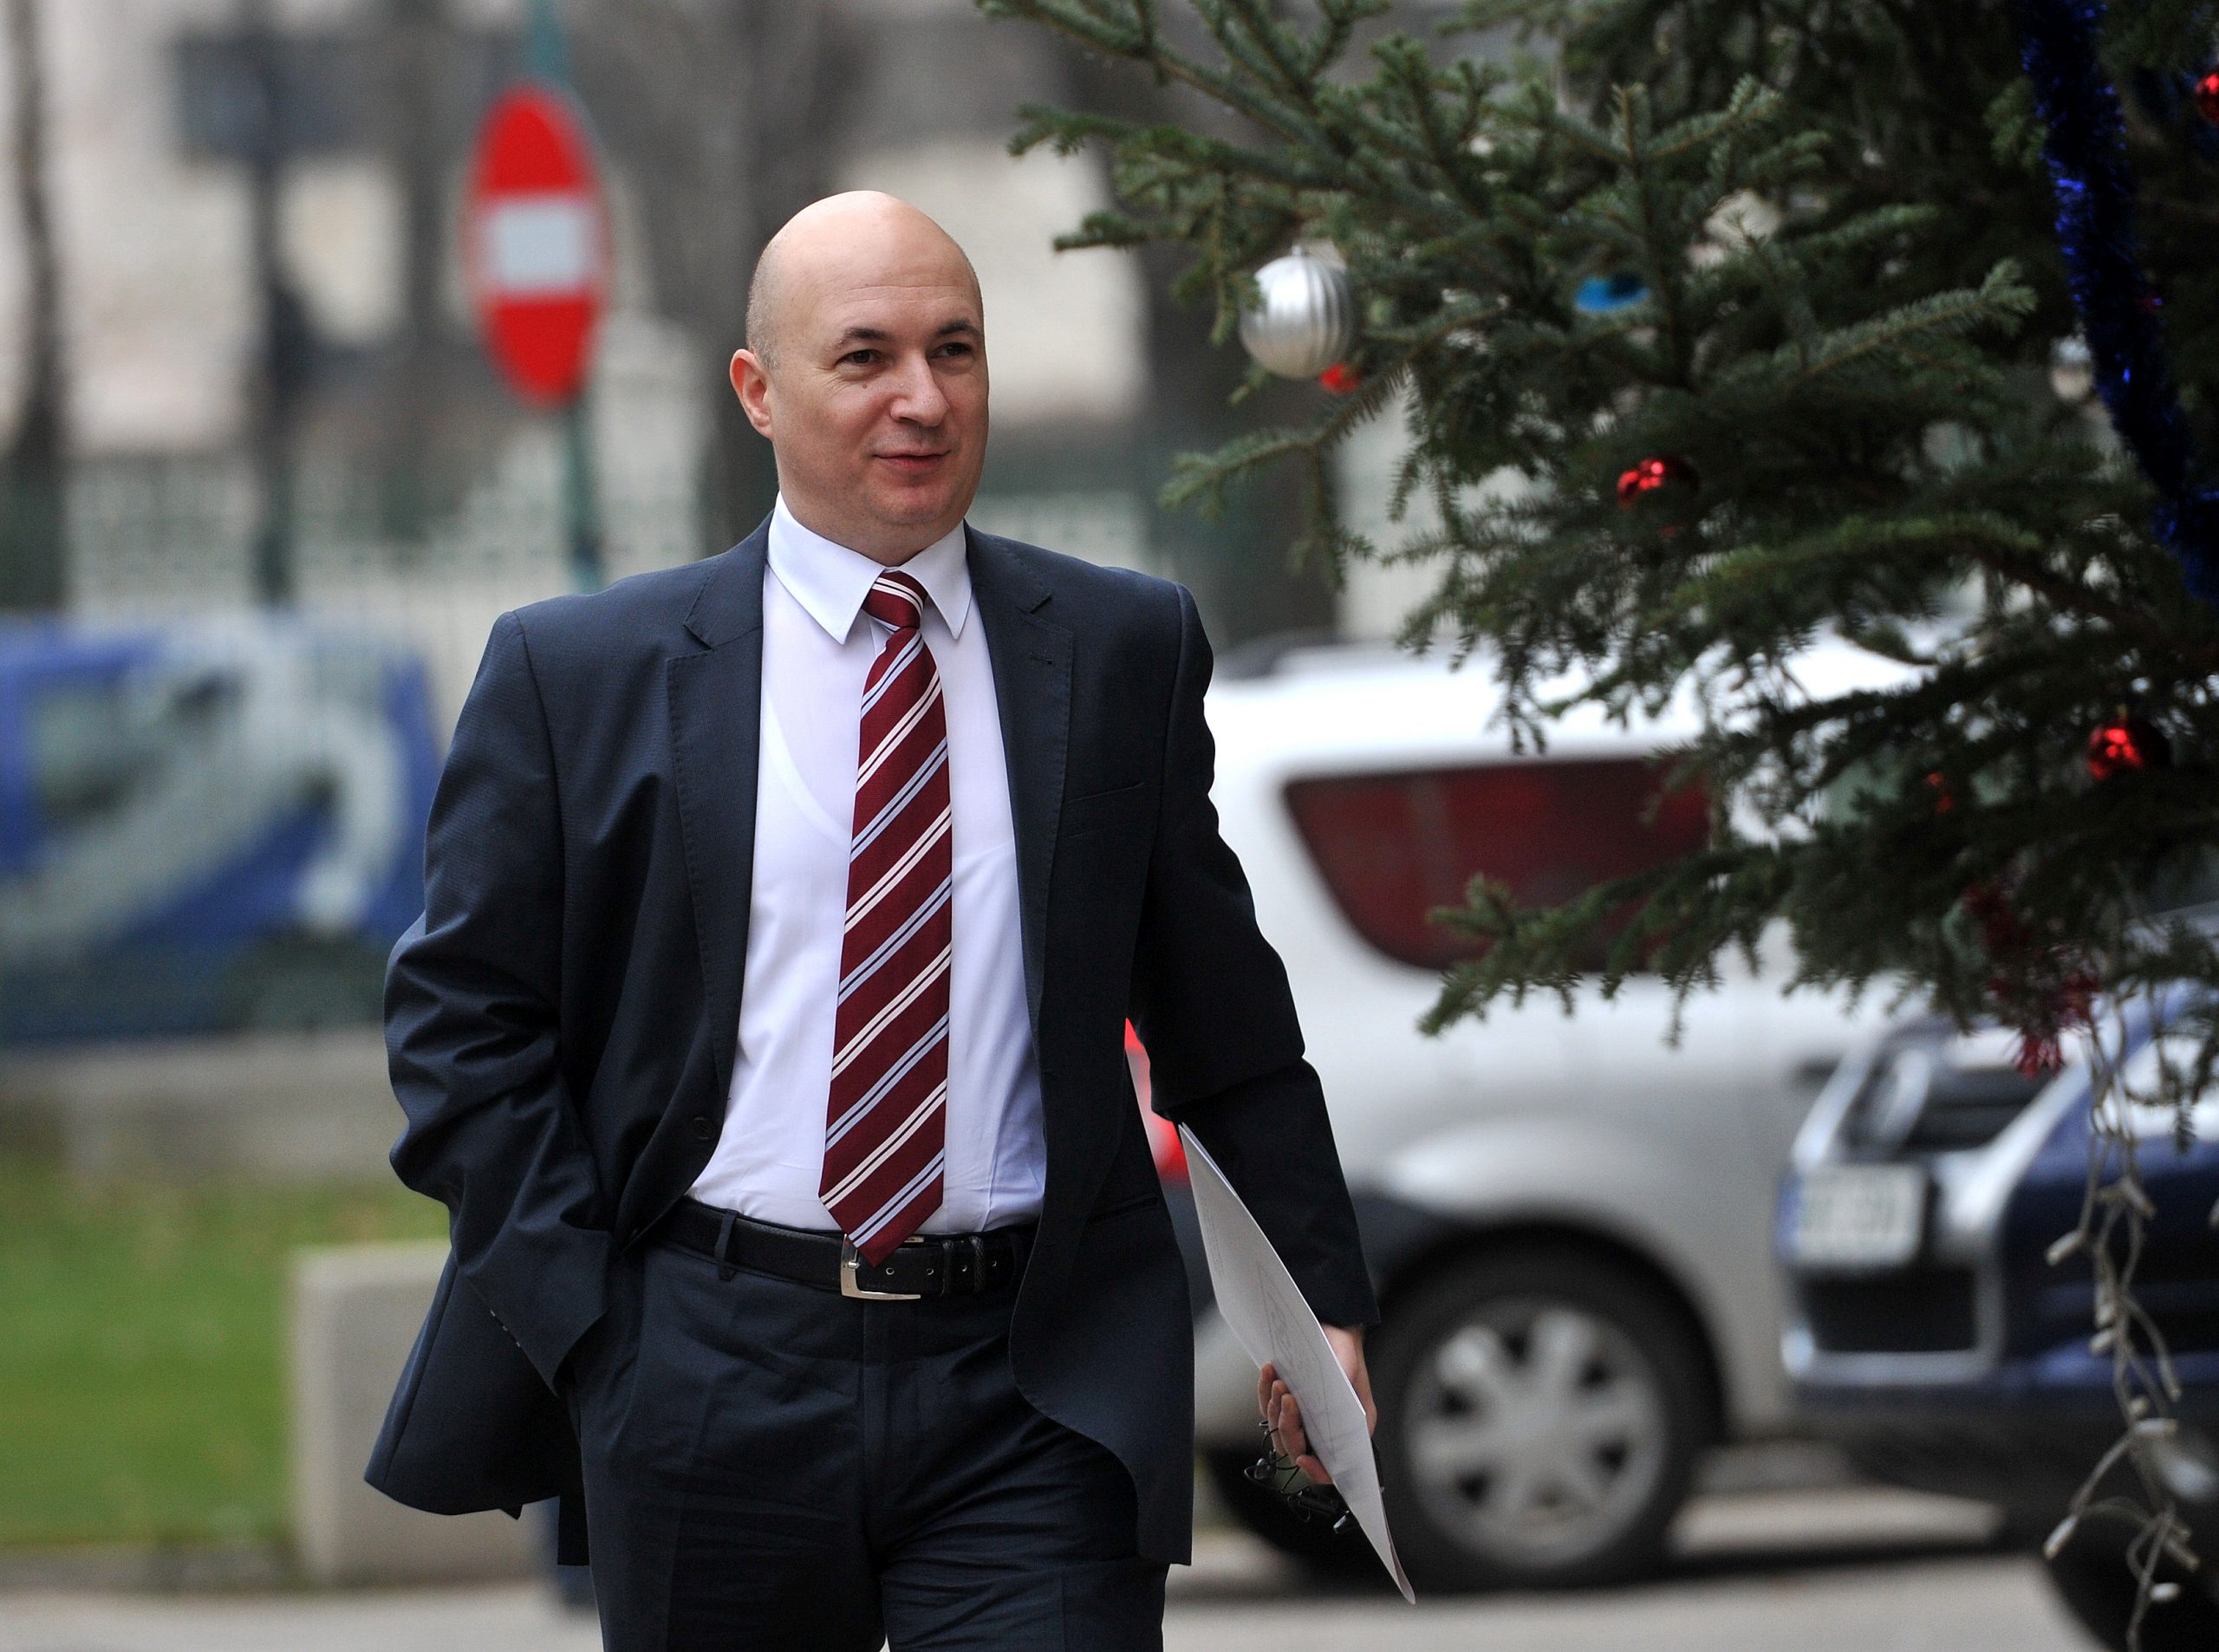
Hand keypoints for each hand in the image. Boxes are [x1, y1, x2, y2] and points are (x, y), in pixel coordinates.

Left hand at [1257, 1323, 1376, 1485]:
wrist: (1333, 1329)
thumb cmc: (1347, 1356)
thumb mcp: (1354, 1377)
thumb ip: (1346, 1400)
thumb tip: (1335, 1418)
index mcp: (1344, 1433)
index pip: (1328, 1468)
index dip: (1315, 1469)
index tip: (1303, 1458)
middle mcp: (1319, 1430)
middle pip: (1295, 1448)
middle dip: (1289, 1427)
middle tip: (1289, 1399)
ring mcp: (1298, 1416)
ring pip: (1277, 1429)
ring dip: (1275, 1408)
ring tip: (1281, 1383)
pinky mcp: (1282, 1400)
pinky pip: (1266, 1405)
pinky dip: (1264, 1390)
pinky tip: (1270, 1372)